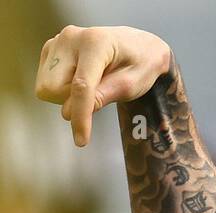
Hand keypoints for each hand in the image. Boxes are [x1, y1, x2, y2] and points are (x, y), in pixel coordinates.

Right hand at [35, 25, 170, 146]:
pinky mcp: (52, 47)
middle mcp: (71, 37)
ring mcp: (59, 41)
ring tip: (89, 87)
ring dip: (65, 96)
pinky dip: (60, 88)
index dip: (80, 116)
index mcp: (95, 43)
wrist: (139, 46)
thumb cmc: (139, 64)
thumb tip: (67, 112)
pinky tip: (77, 81)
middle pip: (54, 88)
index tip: (81, 141)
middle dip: (72, 102)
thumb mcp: (130, 85)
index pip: (80, 86)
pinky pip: (45, 80)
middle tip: (96, 97)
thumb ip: (102, 97)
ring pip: (46, 86)